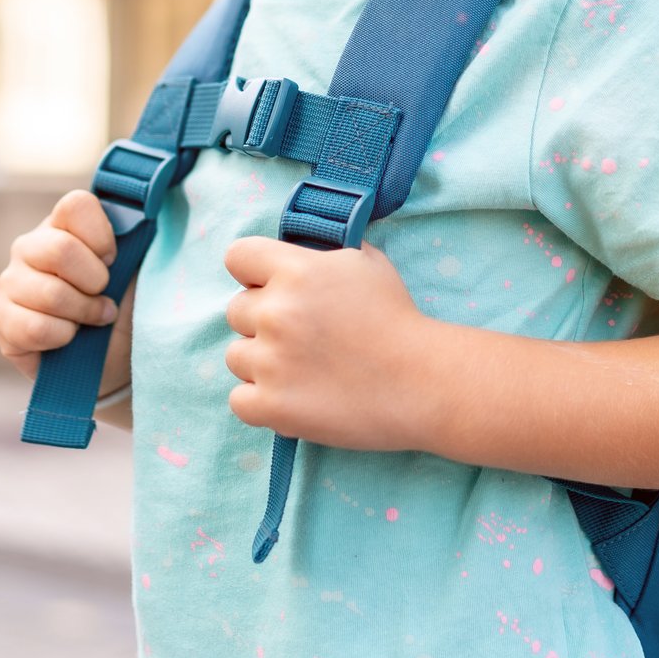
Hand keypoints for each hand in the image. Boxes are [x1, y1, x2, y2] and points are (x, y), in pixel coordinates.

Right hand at [0, 189, 123, 381]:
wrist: (111, 356)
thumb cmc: (122, 305)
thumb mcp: (134, 269)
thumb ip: (132, 241)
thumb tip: (140, 220)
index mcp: (63, 224)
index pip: (76, 205)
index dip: (102, 236)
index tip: (113, 261)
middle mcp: (30, 247)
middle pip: (61, 249)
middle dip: (95, 282)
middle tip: (105, 297)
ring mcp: (11, 282)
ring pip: (51, 294)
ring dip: (84, 314)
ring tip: (92, 321)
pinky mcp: (2, 320)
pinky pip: (35, 327)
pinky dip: (63, 338)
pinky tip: (68, 338)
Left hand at [220, 235, 433, 450]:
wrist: (423, 382)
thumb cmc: (398, 319)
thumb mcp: (365, 262)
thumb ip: (321, 254)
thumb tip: (295, 251)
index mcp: (295, 271)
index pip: (237, 257)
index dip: (253, 273)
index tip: (271, 287)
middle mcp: (276, 313)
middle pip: (235, 311)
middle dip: (262, 321)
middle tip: (301, 336)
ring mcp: (270, 362)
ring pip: (236, 356)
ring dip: (261, 362)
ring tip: (302, 369)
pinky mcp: (272, 407)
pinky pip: (239, 399)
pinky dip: (260, 401)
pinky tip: (292, 396)